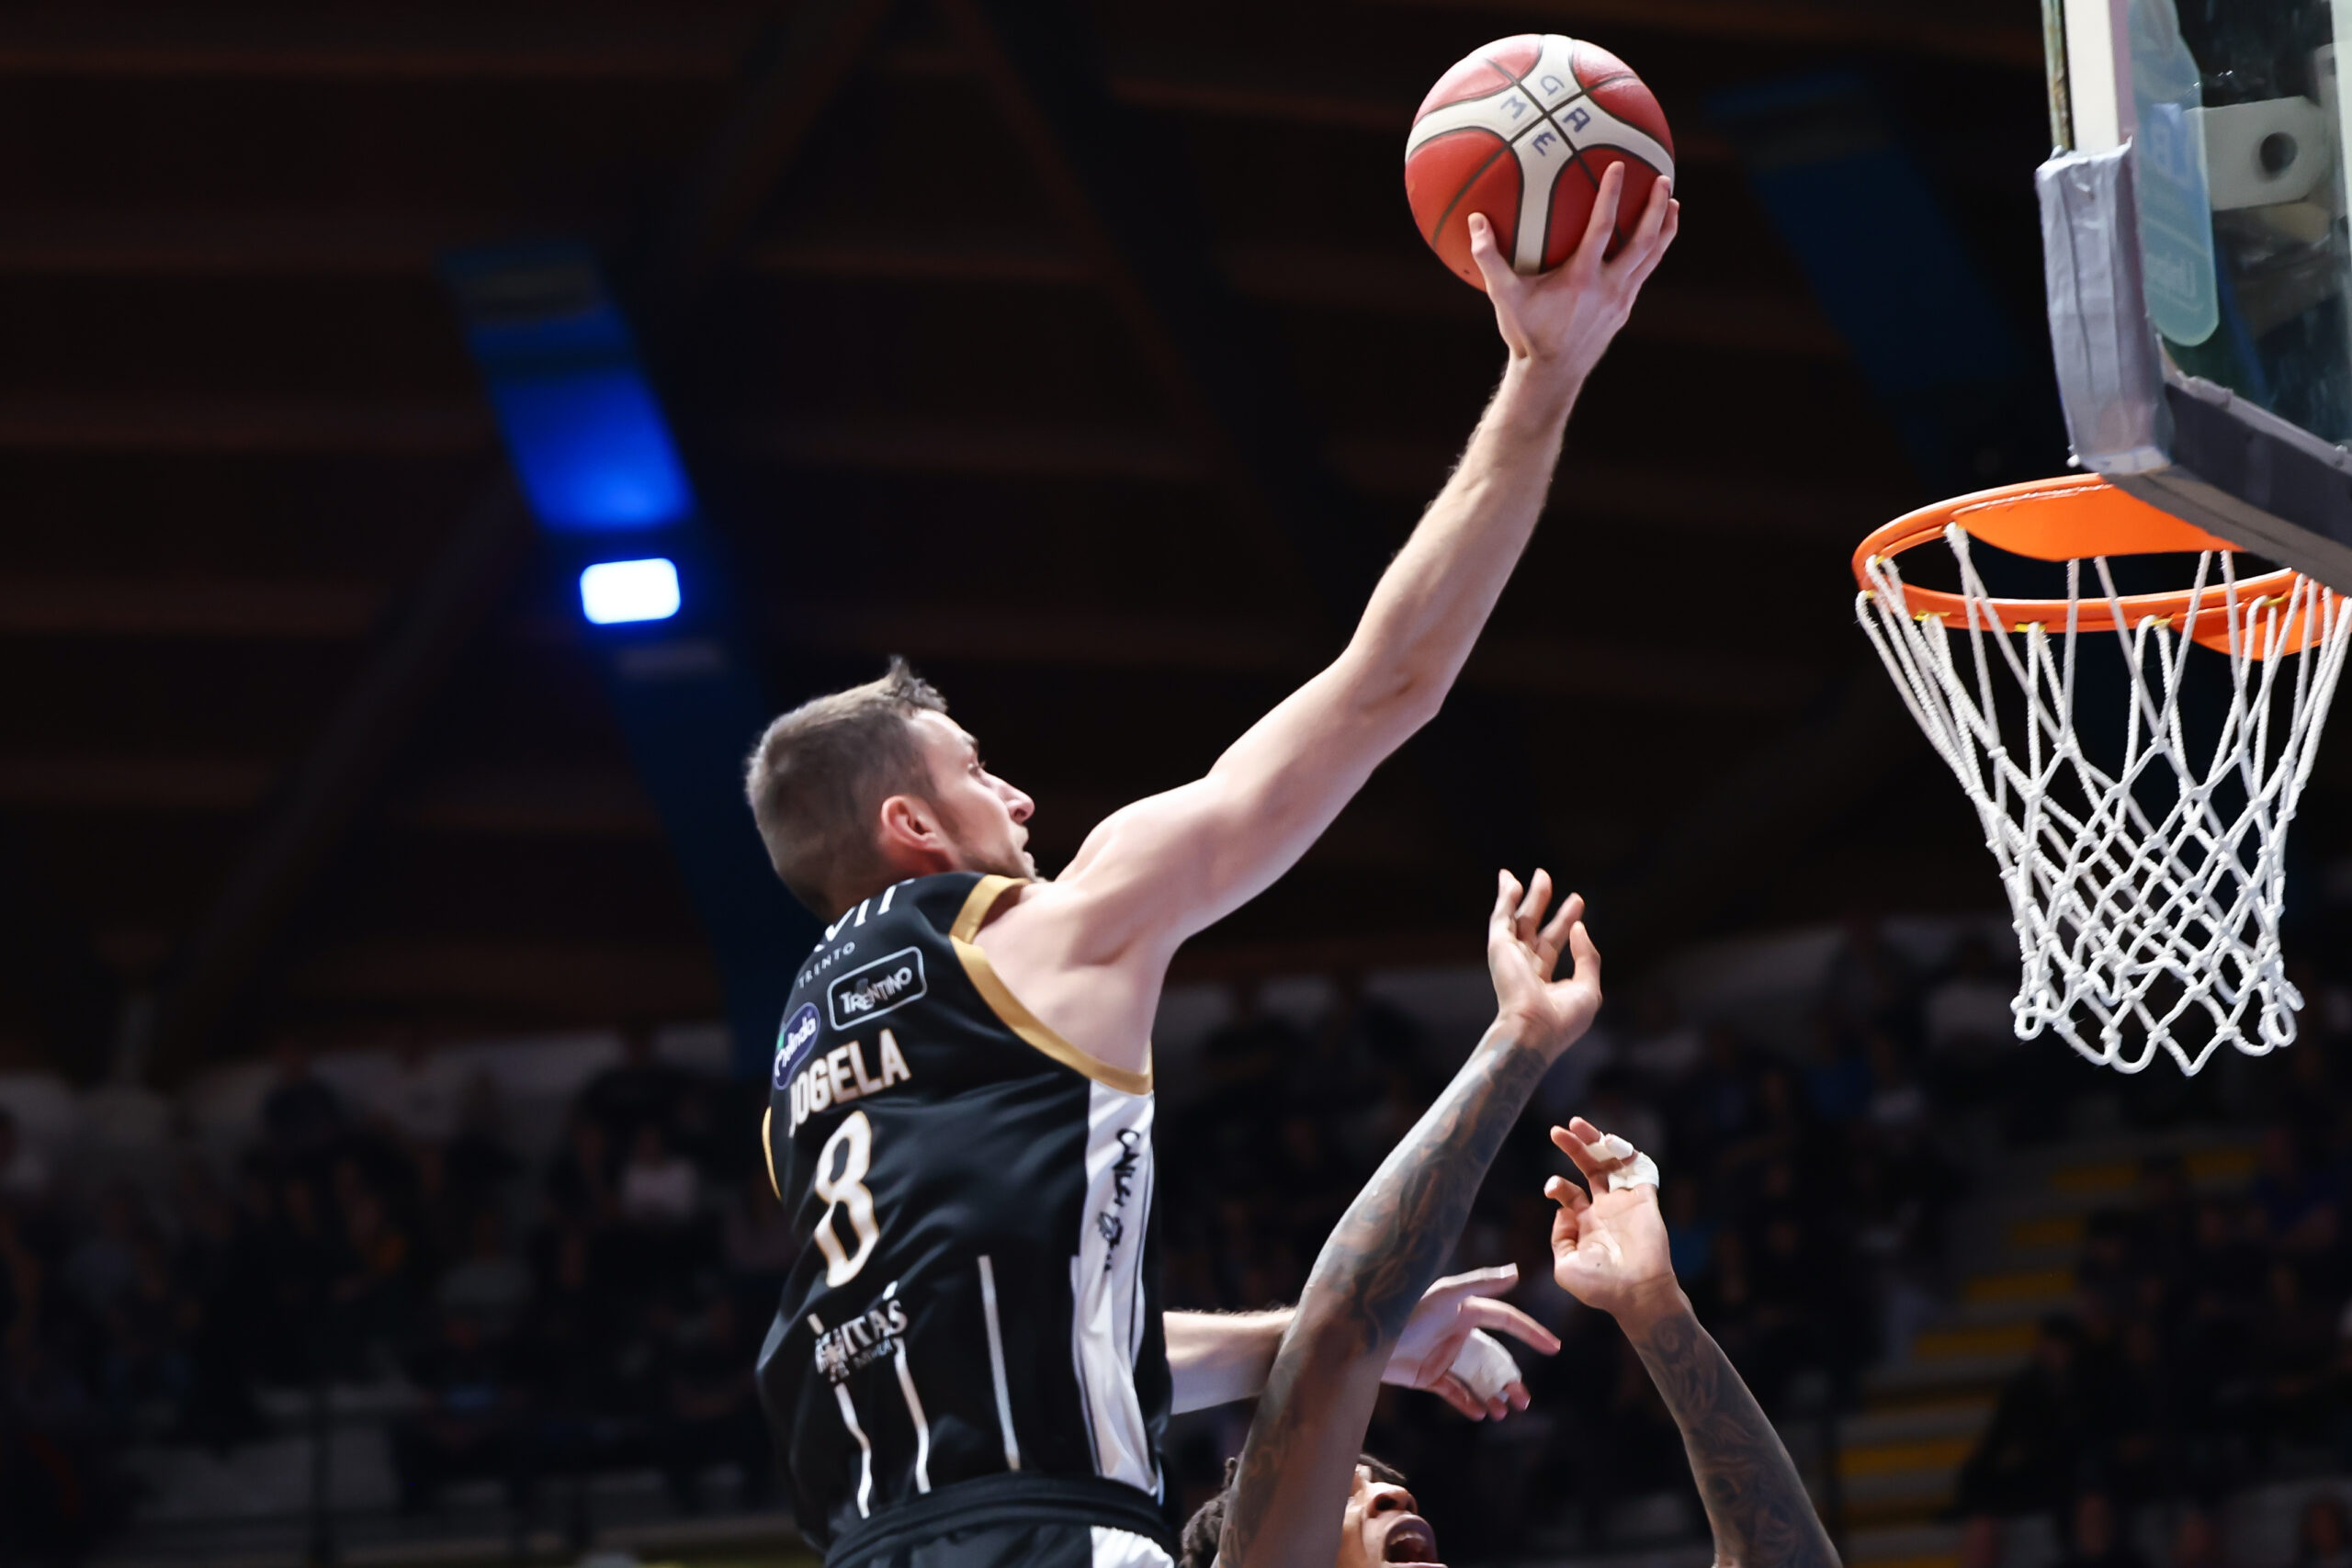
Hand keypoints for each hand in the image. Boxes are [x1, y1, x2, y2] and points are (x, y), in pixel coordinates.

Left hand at [1380, 1265, 1560, 1419]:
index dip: (1530, 1331)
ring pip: (1478, 1379)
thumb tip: (1516, 1270)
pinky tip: (1479, 1414)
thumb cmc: (1406, 1311)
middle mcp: (1458, 1333)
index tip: (1554, 1347)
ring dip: (1493, 1395)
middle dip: (1512, 1379)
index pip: (1506, 1319)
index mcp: (1466, 1310)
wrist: (1366, 1340)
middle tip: (1525, 1400)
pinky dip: (1468, 1403)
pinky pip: (1455, 1392)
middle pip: (1495, 1358)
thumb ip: (1479, 1282)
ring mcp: (1444, 1356)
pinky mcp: (1428, 1376)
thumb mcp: (1444, 1294)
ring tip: (1504, 1412)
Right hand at [1468, 162, 1677, 386]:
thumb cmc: (1525, 333)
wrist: (1550, 374)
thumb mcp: (1504, 297)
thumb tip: (1475, 220)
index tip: (1619, 166)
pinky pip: (1644, 273)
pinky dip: (1653, 252)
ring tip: (1674, 203)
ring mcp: (1620, 300)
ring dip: (1666, 229)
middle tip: (1664, 178)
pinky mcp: (1624, 309)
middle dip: (1656, 208)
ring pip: (1651, 258)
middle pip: (1643, 241)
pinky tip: (1654, 239)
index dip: (1612, 195)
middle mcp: (1607, 287)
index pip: (1603, 228)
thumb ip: (1489, 258)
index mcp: (1580, 278)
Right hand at [1487, 870, 1601, 1054]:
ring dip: (1522, 895)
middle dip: (1540, 902)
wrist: (1535, 1031)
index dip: (1566, 921)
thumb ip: (1587, 957)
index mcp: (1542, 981)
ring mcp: (1510, 957)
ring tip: (1535, 873)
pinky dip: (1505, 899)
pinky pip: (1502, 917)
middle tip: (1545, 877)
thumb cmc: (1562, 1020)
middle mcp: (1523, 967)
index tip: (1577, 901)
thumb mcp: (1587, 988)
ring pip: (1516, 919)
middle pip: (1533, 927)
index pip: (1552, 943)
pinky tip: (1511, 882)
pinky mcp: (1499, 948)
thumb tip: (1579, 928)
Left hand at [1544, 1118, 1683, 1324]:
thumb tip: (1563, 1210)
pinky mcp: (1646, 1199)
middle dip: (1574, 1148)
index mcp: (1585, 1222)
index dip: (1557, 1185)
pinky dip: (1628, 1152)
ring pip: (1612, 1162)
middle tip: (1556, 1131)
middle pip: (1589, 1168)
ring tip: (1578, 1124)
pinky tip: (1611, 1142)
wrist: (1637, 1295)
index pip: (1569, 1192)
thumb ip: (1559, 1238)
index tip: (1553, 1189)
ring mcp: (1626, 1202)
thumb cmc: (1601, 1288)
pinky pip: (1641, 1169)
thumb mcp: (1565, 1267)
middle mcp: (1606, 1208)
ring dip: (1596, 1141)